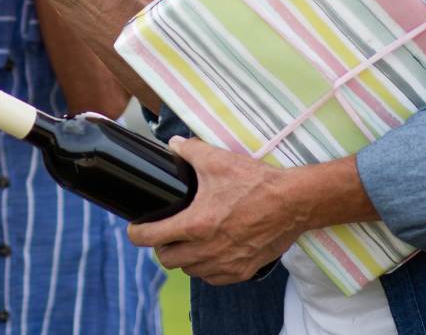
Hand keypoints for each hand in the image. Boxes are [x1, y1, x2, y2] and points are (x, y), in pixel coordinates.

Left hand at [126, 137, 295, 284]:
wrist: (292, 203)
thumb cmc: (254, 182)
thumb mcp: (217, 159)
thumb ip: (189, 150)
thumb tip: (173, 145)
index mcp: (196, 224)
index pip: (153, 238)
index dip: (137, 234)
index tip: (134, 229)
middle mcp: (208, 250)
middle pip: (167, 260)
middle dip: (160, 246)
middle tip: (164, 231)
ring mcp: (225, 264)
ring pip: (189, 271)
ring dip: (183, 257)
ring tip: (186, 240)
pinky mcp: (242, 271)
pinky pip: (212, 278)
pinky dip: (204, 267)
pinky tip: (208, 251)